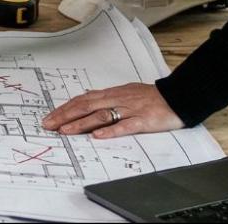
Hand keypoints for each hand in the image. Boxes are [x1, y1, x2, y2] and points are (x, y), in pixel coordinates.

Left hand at [40, 82, 182, 138]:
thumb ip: (107, 97)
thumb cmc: (152, 97)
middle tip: (49, 125)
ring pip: (101, 115)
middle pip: (86, 106)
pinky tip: (98, 136)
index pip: (83, 100)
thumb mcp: (126, 92)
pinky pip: (125, 125)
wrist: (178, 96)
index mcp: (112, 93)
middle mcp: (118, 99)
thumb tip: (87, 97)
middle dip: (65, 116)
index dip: (65, 109)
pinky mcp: (143, 120)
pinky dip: (111, 130)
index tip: (50, 118)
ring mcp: (130, 109)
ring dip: (81, 123)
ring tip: (66, 131)